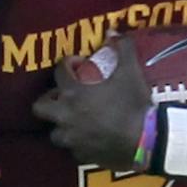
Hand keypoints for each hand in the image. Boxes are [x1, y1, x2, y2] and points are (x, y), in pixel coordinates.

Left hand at [32, 36, 151, 168]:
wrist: (146, 140)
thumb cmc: (134, 103)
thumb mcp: (131, 72)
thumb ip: (122, 48)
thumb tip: (113, 31)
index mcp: (73, 92)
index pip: (58, 71)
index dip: (68, 64)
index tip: (79, 64)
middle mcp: (65, 115)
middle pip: (40, 107)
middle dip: (48, 100)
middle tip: (64, 96)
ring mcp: (71, 138)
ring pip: (54, 131)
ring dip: (61, 124)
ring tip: (75, 120)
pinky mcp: (81, 155)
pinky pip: (72, 149)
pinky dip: (78, 143)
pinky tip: (90, 138)